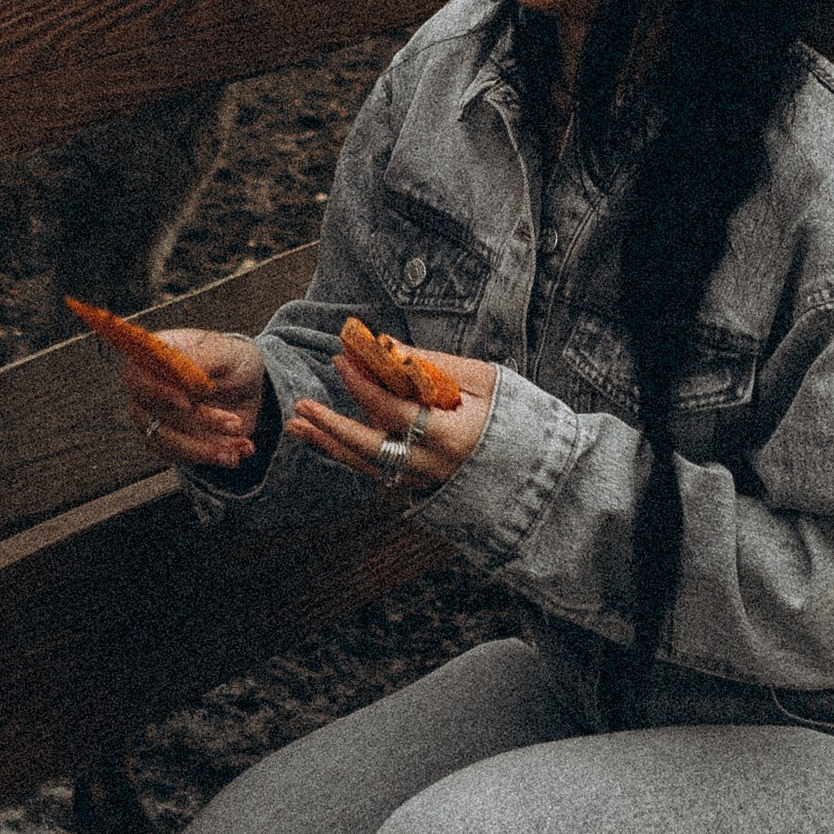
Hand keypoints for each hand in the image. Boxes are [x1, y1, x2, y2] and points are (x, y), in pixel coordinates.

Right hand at [102, 323, 267, 470]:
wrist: (245, 387)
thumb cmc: (232, 360)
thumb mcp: (227, 352)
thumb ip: (204, 359)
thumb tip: (187, 377)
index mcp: (155, 357)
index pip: (135, 377)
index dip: (156, 392)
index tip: (187, 403)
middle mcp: (146, 389)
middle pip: (153, 415)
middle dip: (198, 423)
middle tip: (235, 423)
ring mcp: (153, 418)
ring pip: (168, 443)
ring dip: (207, 447)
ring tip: (241, 442)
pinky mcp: (167, 443)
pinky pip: (181, 458)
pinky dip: (212, 456)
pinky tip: (239, 448)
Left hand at [285, 334, 495, 497]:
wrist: (537, 469)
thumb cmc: (513, 415)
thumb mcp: (482, 379)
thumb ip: (431, 364)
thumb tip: (385, 345)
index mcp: (452, 436)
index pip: (394, 411)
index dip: (364, 385)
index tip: (341, 359)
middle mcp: (434, 466)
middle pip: (370, 448)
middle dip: (331, 427)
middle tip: (301, 407)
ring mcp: (426, 482)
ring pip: (366, 466)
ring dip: (328, 445)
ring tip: (296, 426)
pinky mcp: (421, 488)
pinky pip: (377, 472)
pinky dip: (347, 454)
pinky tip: (325, 440)